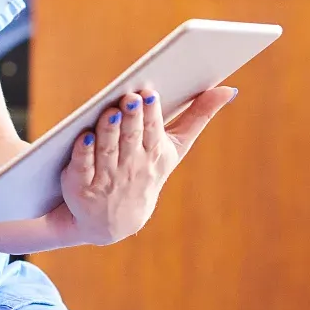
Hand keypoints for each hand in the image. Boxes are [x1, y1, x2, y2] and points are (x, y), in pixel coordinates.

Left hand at [53, 85, 236, 245]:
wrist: (113, 220)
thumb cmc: (146, 170)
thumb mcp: (174, 148)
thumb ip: (198, 117)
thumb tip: (229, 89)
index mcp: (154, 154)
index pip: (153, 131)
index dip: (150, 113)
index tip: (149, 94)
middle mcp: (131, 167)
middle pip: (130, 138)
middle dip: (132, 118)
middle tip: (130, 97)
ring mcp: (105, 179)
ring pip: (107, 150)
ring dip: (109, 130)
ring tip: (110, 111)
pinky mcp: (80, 187)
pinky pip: (82, 166)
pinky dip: (83, 152)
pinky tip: (85, 136)